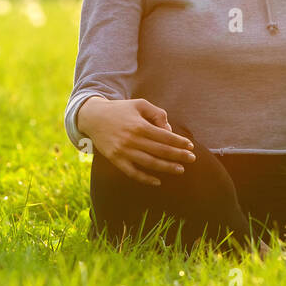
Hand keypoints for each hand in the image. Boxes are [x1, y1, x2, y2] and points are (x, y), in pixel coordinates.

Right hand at [77, 96, 195, 186]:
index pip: (165, 137)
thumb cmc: (121, 109)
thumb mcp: (140, 104)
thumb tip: (168, 130)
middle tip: (192, 159)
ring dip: (166, 168)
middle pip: (160, 151)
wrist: (93, 117)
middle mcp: (132, 140)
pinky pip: (132, 172)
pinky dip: (145, 179)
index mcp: (139, 125)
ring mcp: (123, 151)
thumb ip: (157, 114)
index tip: (190, 146)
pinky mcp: (115, 160)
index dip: (179, 142)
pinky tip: (157, 181)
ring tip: (180, 170)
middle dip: (178, 155)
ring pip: (149, 163)